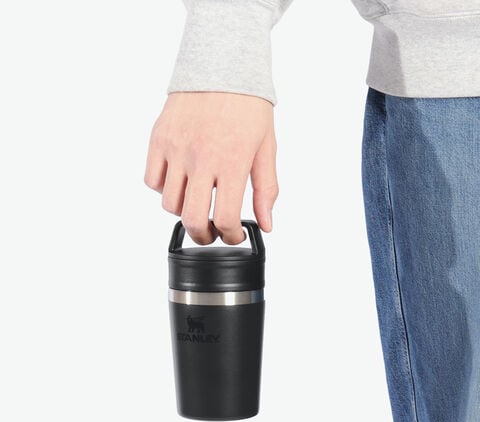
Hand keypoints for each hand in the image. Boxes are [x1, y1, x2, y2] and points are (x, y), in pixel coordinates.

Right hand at [144, 92, 278, 244]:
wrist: (221, 66)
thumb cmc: (248, 107)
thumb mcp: (266, 148)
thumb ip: (266, 189)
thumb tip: (266, 224)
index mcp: (232, 161)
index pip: (226, 217)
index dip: (231, 235)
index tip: (235, 235)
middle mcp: (201, 158)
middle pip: (192, 219)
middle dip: (203, 236)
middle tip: (211, 234)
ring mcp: (176, 148)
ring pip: (170, 204)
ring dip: (184, 212)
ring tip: (197, 202)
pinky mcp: (158, 139)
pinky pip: (152, 181)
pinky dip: (164, 189)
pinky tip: (180, 181)